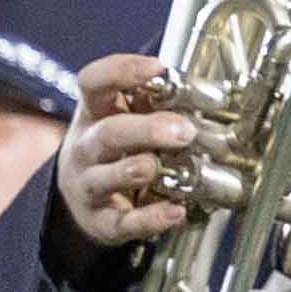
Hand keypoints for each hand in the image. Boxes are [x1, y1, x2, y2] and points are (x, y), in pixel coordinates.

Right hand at [50, 54, 218, 253]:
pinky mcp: (100, 221)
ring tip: (159, 166)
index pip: (93, 82)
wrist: (80, 197)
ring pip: (104, 177)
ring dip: (134, 170)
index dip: (121, 71)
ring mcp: (88, 185)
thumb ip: (156, 104)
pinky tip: (175, 212)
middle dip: (145, 130)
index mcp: (93, 112)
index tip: (157, 69)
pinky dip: (150, 219)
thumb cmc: (116, 149)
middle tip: (183, 131)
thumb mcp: (125, 118)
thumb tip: (209, 93)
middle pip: (107, 133)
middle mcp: (86, 147)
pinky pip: (122, 222)